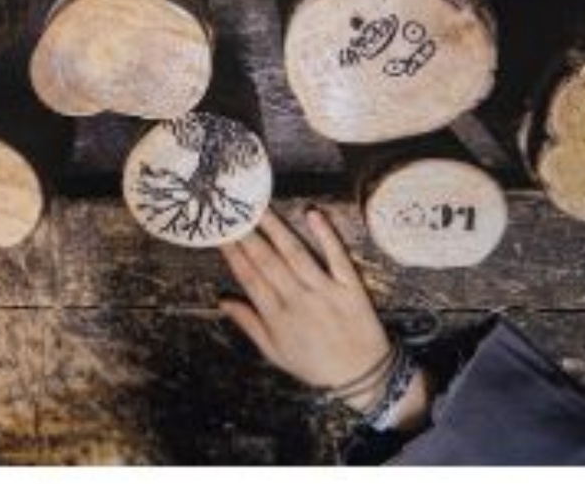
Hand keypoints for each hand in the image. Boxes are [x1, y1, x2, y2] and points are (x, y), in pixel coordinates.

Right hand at [219, 208, 393, 410]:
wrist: (363, 376)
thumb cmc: (315, 365)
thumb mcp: (275, 352)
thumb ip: (248, 324)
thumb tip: (222, 301)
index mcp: (277, 317)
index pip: (250, 279)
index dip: (234, 255)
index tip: (222, 235)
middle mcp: (298, 300)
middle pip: (268, 262)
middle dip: (248, 236)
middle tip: (235, 213)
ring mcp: (325, 291)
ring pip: (295, 254)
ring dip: (276, 229)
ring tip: (261, 209)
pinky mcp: (350, 287)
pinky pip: (336, 256)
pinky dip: (325, 235)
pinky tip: (312, 214)